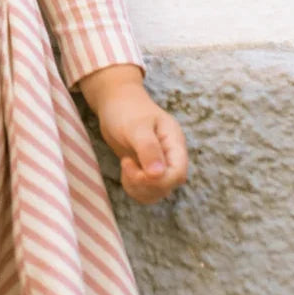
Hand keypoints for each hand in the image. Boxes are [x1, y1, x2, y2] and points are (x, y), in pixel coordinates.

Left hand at [93, 83, 188, 204]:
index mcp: (174, 143)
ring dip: (139, 188)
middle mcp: (170, 156)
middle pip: (168, 185)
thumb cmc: (126, 110)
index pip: (178, 173)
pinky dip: (135, 188)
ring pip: (157, 192)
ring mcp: (159, 164)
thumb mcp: (136, 126)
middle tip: (126, 164)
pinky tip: (126, 171)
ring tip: (125, 166)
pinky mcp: (147, 169)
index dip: (159, 180)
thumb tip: (158, 174)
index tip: (135, 170)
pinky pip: (146, 190)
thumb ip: (148, 148)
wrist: (115, 102)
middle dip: (146, 184)